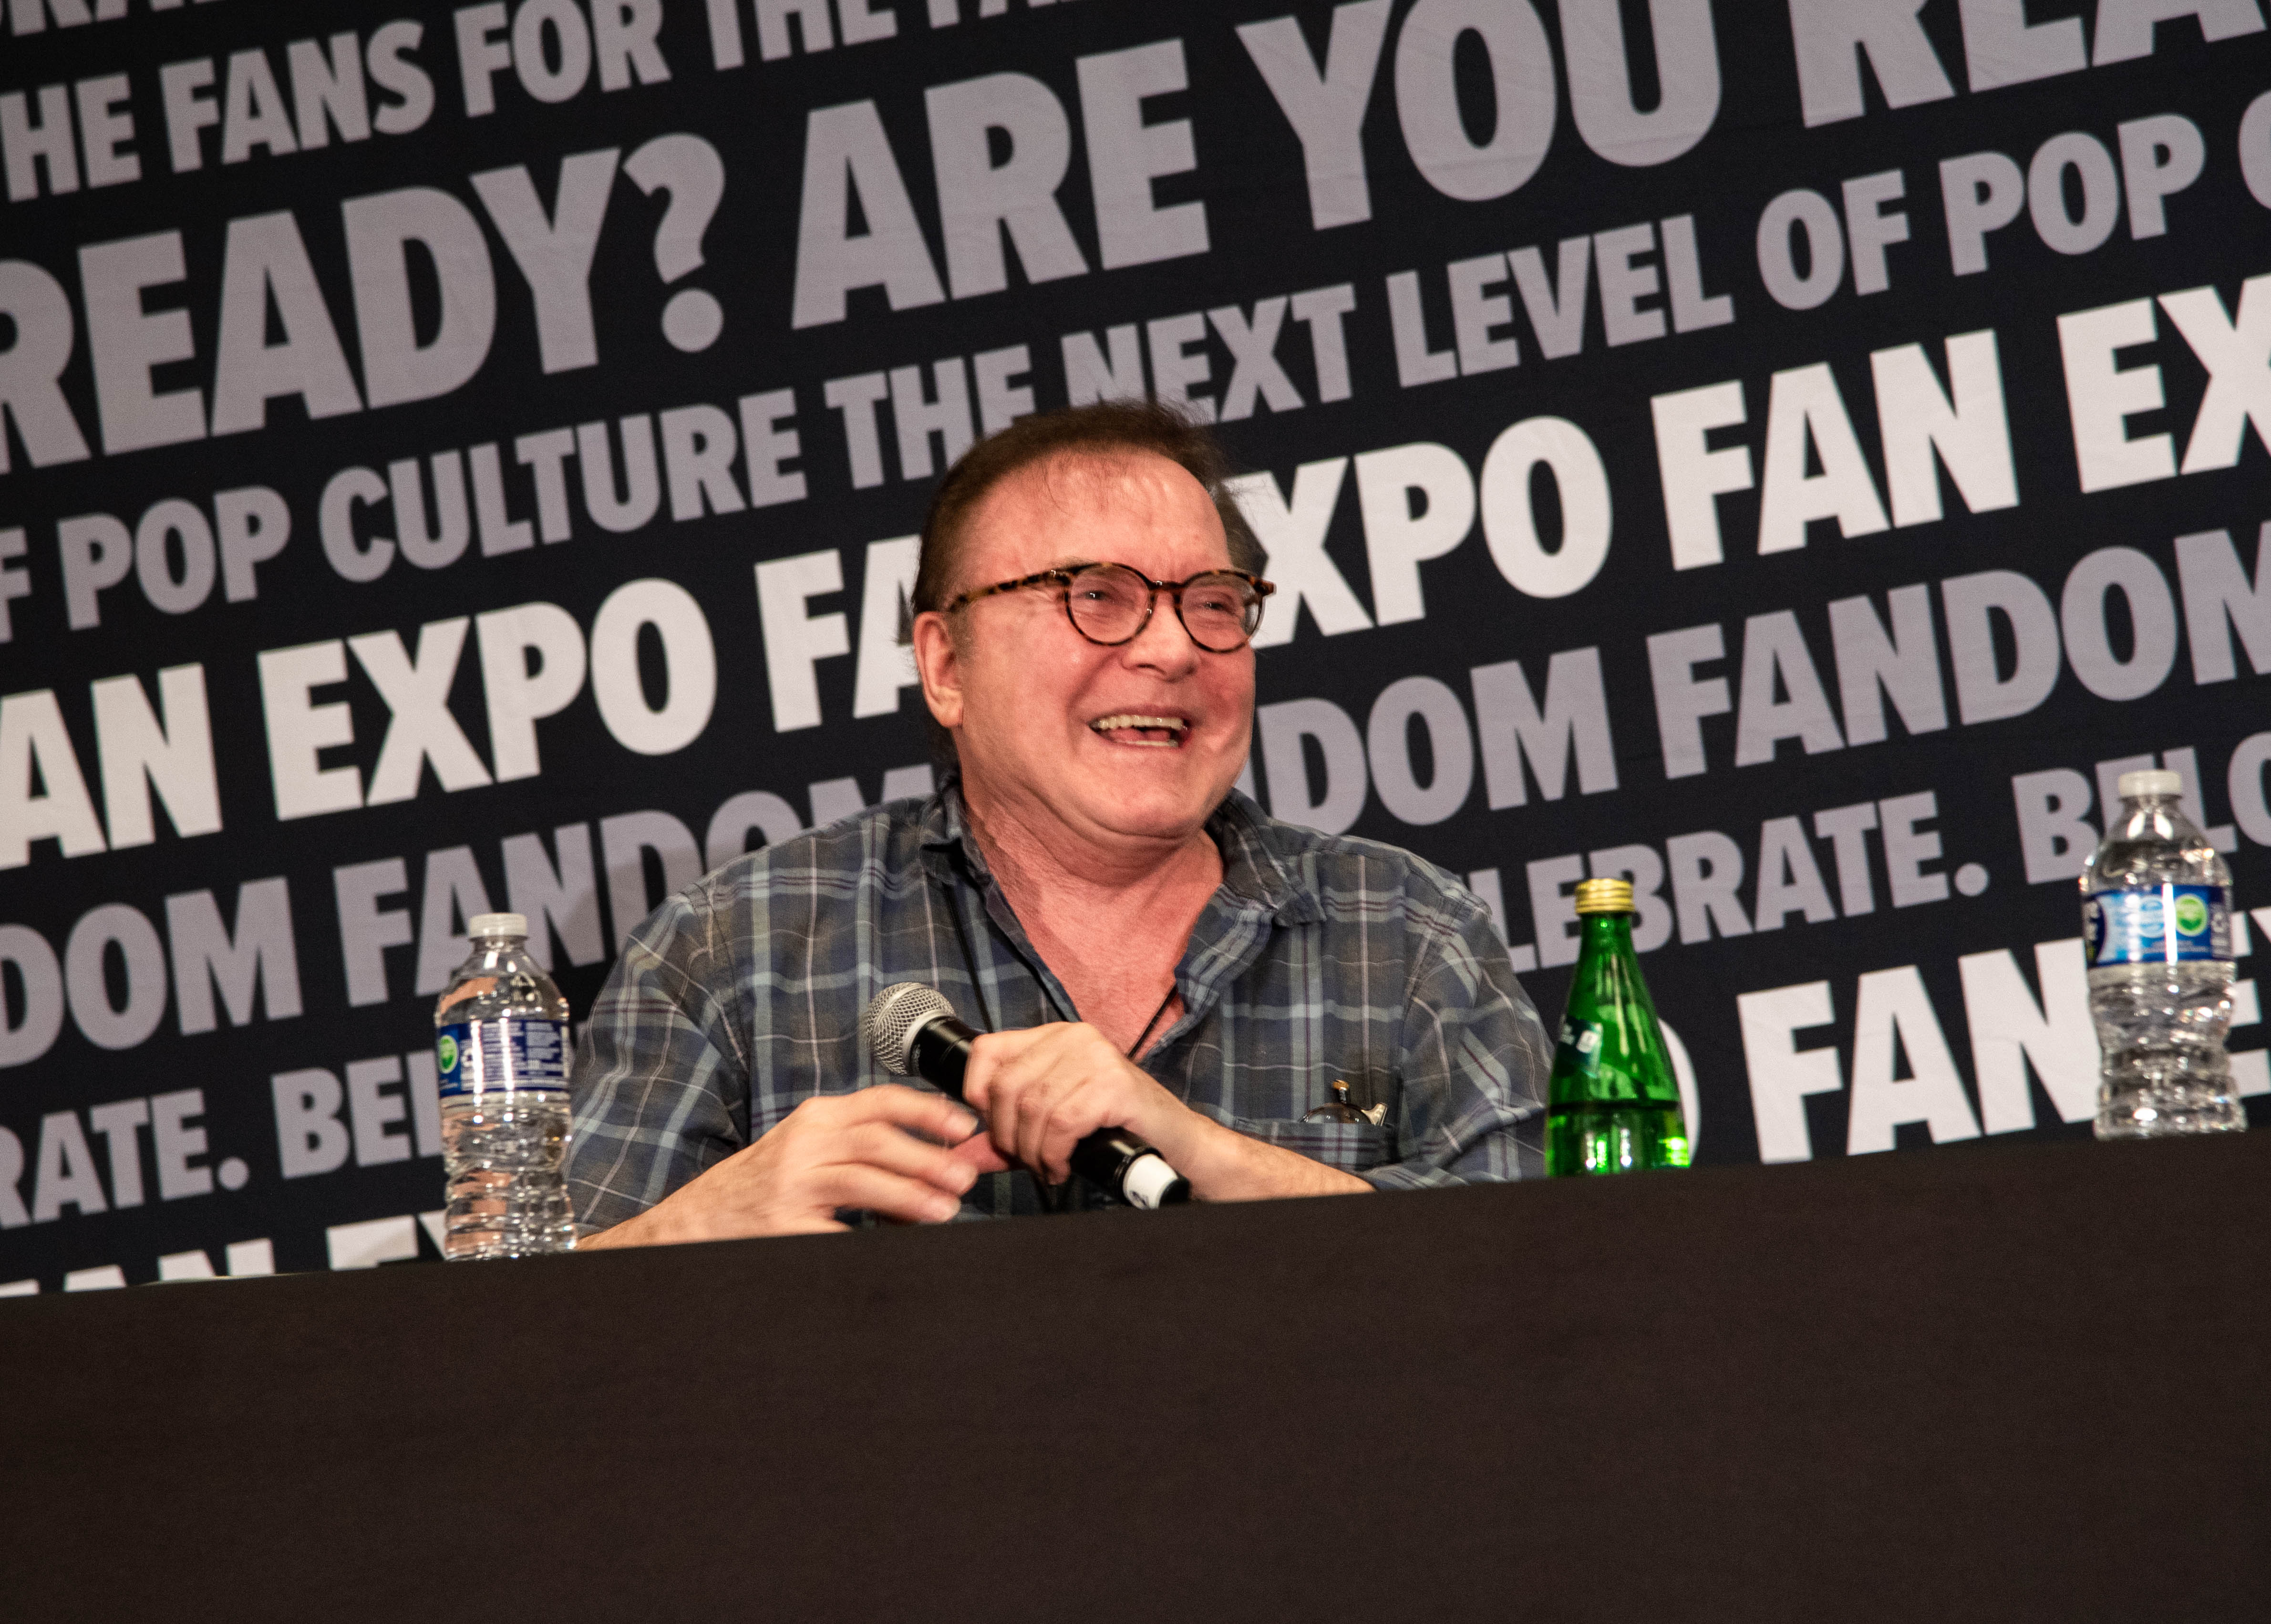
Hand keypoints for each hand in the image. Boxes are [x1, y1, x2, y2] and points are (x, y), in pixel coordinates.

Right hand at [583, 1085, 1008, 1246]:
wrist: (696, 1222)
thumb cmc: (763, 1185)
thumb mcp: (808, 1148)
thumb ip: (857, 1145)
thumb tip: (928, 1161)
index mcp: (815, 1118)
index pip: (881, 1101)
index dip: (929, 1110)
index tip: (965, 1125)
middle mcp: (803, 1144)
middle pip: (878, 1139)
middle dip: (929, 1157)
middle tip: (966, 1176)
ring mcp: (791, 1185)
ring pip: (863, 1180)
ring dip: (911, 1195)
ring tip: (945, 1210)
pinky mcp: (782, 1226)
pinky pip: (838, 1232)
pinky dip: (872, 1239)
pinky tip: (896, 1244)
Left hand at [959, 1022, 1190, 1187]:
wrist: (1174, 1141)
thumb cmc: (1114, 1129)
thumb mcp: (1052, 1125)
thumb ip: (1006, 1136)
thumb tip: (960, 1154)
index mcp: (1055, 1036)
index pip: (988, 1050)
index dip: (975, 1092)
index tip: (991, 1128)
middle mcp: (1073, 1037)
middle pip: (1006, 1086)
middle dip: (1006, 1135)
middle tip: (1025, 1160)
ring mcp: (1095, 1056)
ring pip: (1032, 1108)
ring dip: (1032, 1151)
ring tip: (1047, 1166)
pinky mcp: (1112, 1084)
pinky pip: (1061, 1123)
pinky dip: (1054, 1154)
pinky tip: (1063, 1166)